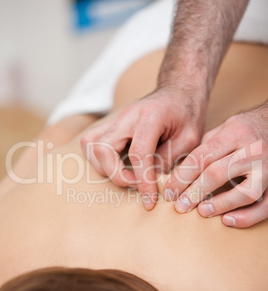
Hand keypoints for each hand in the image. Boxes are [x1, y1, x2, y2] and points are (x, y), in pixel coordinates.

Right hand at [81, 87, 205, 209]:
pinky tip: (118, 166)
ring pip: (90, 145)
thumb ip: (169, 159)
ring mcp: (116, 118)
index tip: (149, 200)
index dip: (142, 180)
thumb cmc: (187, 113)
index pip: (139, 153)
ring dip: (104, 167)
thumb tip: (150, 179)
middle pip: (103, 148)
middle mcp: (127, 116)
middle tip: (136, 184)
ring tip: (127, 176)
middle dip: (116, 174)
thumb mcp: (190, 138)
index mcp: (151, 116)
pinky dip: (99, 159)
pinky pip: (91, 142)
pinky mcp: (111, 124)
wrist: (178, 90)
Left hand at [164, 101, 267, 227]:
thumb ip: (207, 147)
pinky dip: (247, 217)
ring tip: (202, 211)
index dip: (182, 177)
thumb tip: (183, 171)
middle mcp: (253, 150)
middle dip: (195, 192)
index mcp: (235, 133)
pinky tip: (228, 220)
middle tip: (180, 206)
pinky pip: (265, 206)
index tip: (170, 192)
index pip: (202, 157)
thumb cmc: (248, 128)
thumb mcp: (226, 127)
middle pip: (218, 173)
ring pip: (245, 193)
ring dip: (220, 205)